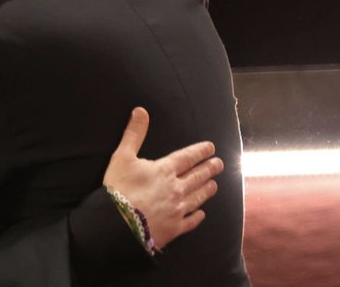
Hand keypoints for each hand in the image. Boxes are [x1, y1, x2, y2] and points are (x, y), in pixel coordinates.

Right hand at [103, 107, 222, 249]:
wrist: (119, 224)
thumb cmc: (120, 188)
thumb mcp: (122, 156)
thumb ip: (134, 134)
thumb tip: (141, 111)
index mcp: (165, 170)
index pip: (187, 158)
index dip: (200, 151)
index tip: (211, 148)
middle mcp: (176, 189)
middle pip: (197, 177)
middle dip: (209, 169)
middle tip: (220, 164)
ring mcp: (177, 210)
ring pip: (197, 198)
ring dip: (206, 190)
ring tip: (214, 185)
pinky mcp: (174, 229)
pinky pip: (190, 221)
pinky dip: (197, 216)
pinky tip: (202, 214)